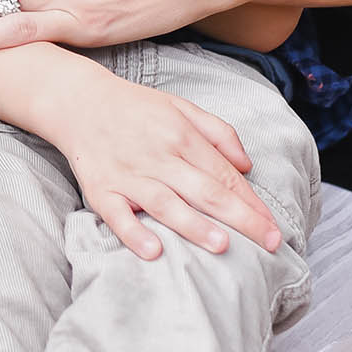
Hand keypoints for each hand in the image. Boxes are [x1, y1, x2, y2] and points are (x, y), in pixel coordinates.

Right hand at [40, 66, 281, 261]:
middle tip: (270, 243)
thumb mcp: (180, 106)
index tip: (275, 228)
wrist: (77, 100)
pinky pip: (116, 214)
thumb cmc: (134, 108)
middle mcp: (157, 155)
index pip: (223, 174)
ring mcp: (127, 173)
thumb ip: (218, 133)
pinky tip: (152, 251)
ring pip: (164, 203)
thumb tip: (247, 166)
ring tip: (222, 246)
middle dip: (241, 218)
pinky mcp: (99, 187)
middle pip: (204, 190)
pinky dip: (133, 232)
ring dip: (193, 225)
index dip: (252, 202)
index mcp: (180, 135)